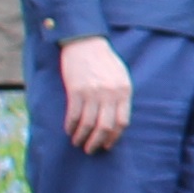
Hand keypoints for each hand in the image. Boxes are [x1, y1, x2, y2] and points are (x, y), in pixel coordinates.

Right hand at [57, 36, 133, 152]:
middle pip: (105, 126)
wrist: (86, 43)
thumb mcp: (121, 76)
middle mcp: (110, 94)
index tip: (108, 145)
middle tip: (91, 150)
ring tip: (78, 142)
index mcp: (124, 91)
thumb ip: (121, 96)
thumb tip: (117, 120)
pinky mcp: (76, 90)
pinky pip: (74, 114)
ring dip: (82, 137)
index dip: (115, 137)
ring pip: (88, 124)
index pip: (122, 121)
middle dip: (98, 142)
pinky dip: (71, 126)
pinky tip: (69, 131)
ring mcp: (92, 92)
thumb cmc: (105, 61)